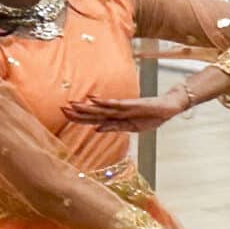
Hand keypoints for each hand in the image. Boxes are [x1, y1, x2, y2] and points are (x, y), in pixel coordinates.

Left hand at [62, 90, 188, 130]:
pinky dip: (105, 102)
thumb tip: (96, 129)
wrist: (168, 108)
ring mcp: (124, 108)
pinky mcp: (133, 104)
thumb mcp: (131, 127)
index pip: (92, 119)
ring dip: (87, 106)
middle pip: (93, 113)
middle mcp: (116, 112)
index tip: (64, 114)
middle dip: (77, 112)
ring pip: (101, 108)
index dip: (78, 118)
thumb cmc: (150, 117)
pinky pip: (116, 104)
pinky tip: (94, 99)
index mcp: (115, 119)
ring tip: (73, 103)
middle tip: (60, 107)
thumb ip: (114, 127)